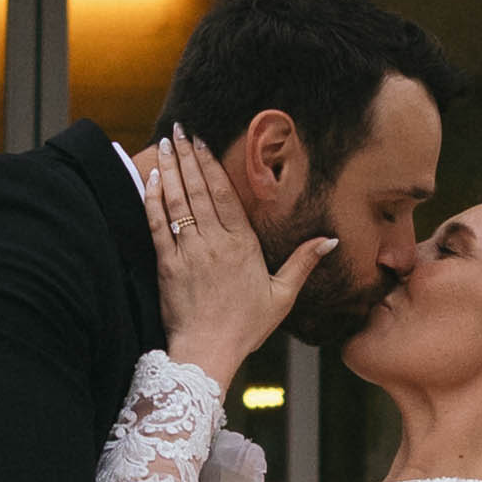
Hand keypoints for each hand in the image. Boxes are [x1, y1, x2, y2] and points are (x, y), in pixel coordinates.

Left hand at [137, 126, 321, 396]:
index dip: (212, 165)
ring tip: (164, 144)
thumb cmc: (246, 326)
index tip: (203, 142)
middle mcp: (215, 242)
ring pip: (178, 201)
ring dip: (170, 170)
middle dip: (187, 157)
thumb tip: (330, 240)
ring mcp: (189, 252)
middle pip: (199, 190)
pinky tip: (150, 180)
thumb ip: (303, 263)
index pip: (226, 194)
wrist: (209, 351)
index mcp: (243, 245)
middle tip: (179, 130)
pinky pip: (158, 225)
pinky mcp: (167, 265)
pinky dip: (153, 200)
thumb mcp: (282, 296)